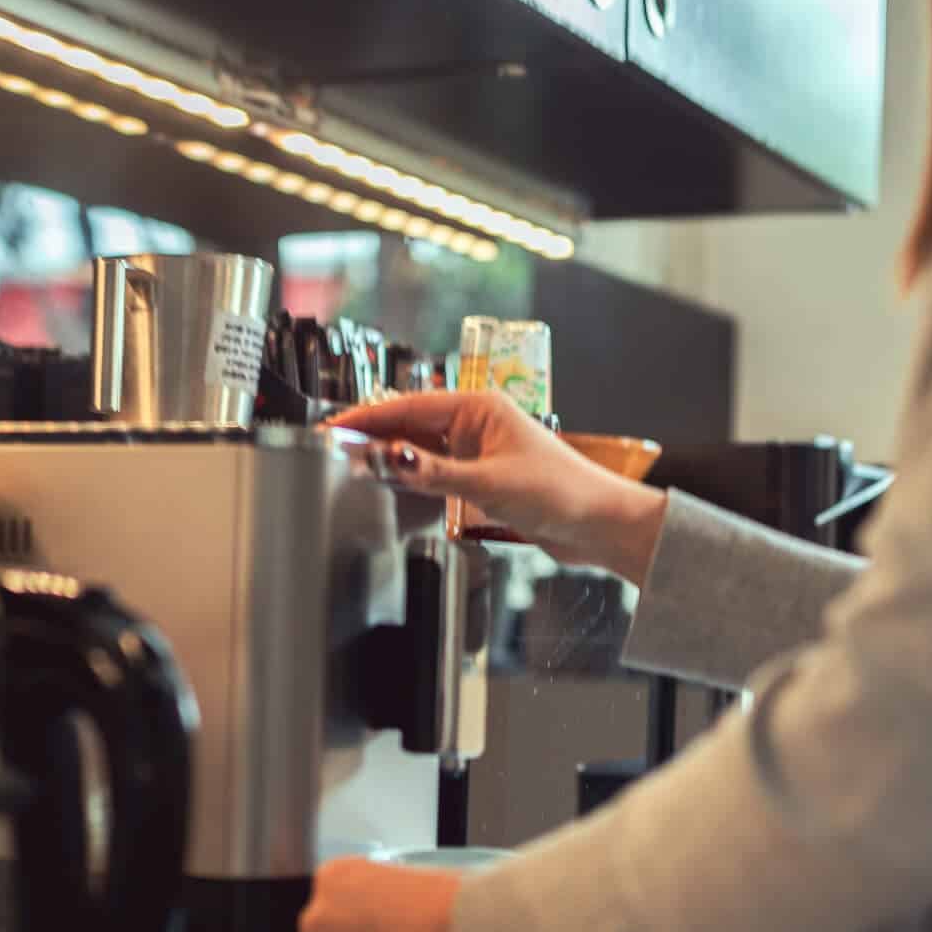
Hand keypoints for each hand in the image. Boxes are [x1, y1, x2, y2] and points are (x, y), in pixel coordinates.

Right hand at [332, 392, 667, 583]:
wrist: (598, 524)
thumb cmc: (562, 491)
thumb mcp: (489, 482)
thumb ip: (433, 474)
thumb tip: (389, 461)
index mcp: (478, 407)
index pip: (407, 406)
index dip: (366, 419)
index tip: (333, 430)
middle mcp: (475, 424)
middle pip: (409, 425)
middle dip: (372, 437)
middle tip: (333, 451)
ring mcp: (477, 450)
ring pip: (419, 449)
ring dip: (391, 457)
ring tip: (354, 467)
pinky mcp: (481, 477)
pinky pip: (434, 470)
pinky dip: (411, 476)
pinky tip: (393, 483)